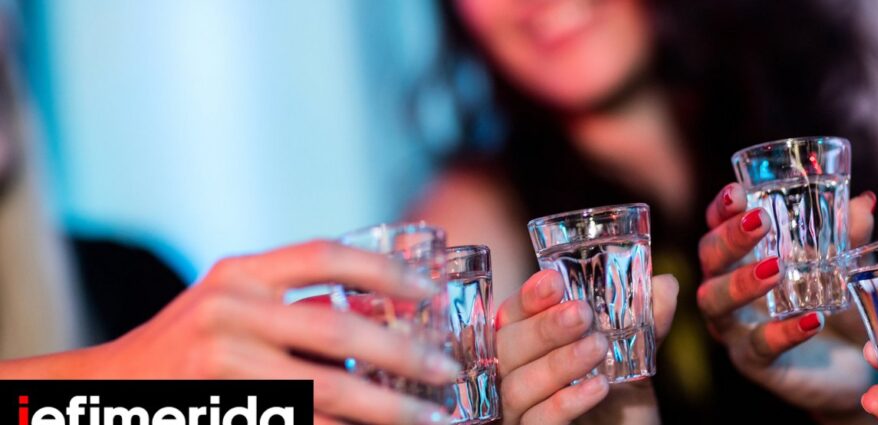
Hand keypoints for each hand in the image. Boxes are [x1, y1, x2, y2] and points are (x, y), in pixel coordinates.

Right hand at [94, 241, 458, 424]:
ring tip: (431, 416)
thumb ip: (291, 304)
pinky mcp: (226, 412)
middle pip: (338, 328)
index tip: (431, 291)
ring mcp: (223, 365)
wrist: (110, 392)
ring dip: (386, 406)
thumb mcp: (229, 303)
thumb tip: (381, 317)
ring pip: (327, 389)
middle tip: (446, 371)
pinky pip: (304, 424)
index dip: (386, 270)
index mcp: (239, 273)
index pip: (325, 256)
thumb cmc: (186, 346)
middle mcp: (229, 310)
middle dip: (403, 353)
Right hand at [495, 270, 678, 424]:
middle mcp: (515, 373)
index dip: (529, 297)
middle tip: (582, 313)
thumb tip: (664, 284)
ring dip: (558, 362)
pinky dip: (565, 401)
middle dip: (544, 326)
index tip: (555, 281)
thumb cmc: (620, 397)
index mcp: (529, 343)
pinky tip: (599, 386)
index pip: (513, 314)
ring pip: (517, 384)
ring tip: (598, 347)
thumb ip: (645, 321)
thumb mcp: (635, 356)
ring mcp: (519, 409)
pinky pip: (537, 421)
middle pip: (507, 346)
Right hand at [697, 183, 877, 412]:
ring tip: (775, 269)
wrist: (846, 364)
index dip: (720, 209)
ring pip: (714, 301)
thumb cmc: (827, 304)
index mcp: (737, 257)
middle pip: (708, 257)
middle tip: (759, 221)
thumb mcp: (839, 266)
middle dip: (729, 238)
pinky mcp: (751, 360)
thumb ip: (846, 236)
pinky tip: (811, 320)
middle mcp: (724, 287)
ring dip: (740, 282)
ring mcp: (733, 325)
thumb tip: (862, 203)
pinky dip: (783, 332)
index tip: (736, 192)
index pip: (716, 226)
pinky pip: (758, 346)